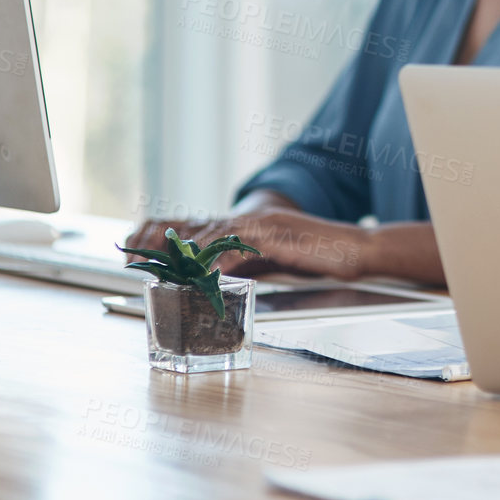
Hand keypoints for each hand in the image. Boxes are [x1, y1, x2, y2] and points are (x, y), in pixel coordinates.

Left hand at [124, 208, 372, 279]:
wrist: (357, 250)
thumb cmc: (320, 257)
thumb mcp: (276, 261)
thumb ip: (248, 264)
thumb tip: (218, 279)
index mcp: (253, 224)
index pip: (205, 229)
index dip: (174, 243)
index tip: (147, 259)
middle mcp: (255, 219)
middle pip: (202, 230)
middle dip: (170, 249)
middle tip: (142, 265)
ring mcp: (266, 225)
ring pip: (216, 237)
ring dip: (187, 256)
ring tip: (165, 271)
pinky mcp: (278, 236)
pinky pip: (241, 249)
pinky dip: (219, 262)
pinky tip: (204, 275)